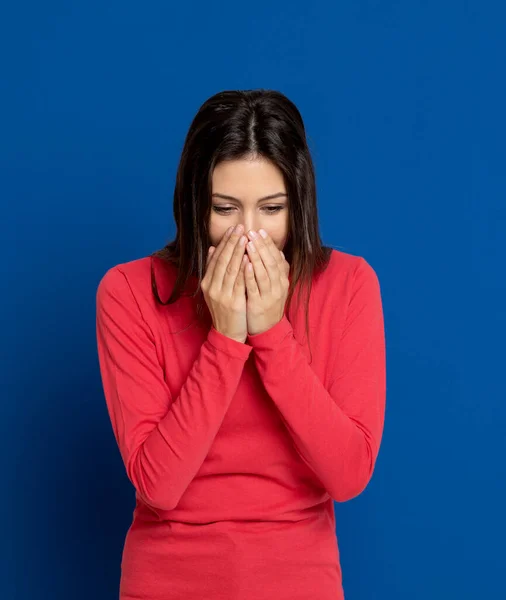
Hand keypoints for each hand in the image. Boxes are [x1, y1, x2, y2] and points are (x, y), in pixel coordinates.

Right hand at [201, 225, 248, 342]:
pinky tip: (248, 258)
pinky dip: (243, 270)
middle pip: (223, 260)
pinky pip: (239, 283)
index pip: (216, 258)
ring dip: (238, 252)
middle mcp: (212, 287)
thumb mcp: (215, 289)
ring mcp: (222, 295)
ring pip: (230, 269)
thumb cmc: (224, 310)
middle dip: (232, 242)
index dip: (225, 242)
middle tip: (240, 227)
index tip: (233, 229)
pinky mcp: (233, 302)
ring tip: (245, 238)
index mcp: (207, 283)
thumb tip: (212, 248)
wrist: (227, 334)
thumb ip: (214, 269)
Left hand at [244, 229, 289, 335]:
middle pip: (271, 262)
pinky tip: (246, 263)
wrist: (268, 329)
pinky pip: (255, 287)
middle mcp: (279, 286)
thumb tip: (277, 250)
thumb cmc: (268, 304)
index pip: (276, 257)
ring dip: (256, 256)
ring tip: (248, 242)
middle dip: (261, 245)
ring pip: (264, 272)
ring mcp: (270, 295)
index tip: (260, 231)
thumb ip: (275, 269)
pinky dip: (251, 274)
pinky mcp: (259, 304)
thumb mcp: (275, 285)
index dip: (268, 244)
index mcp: (282, 280)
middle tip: (252, 232)